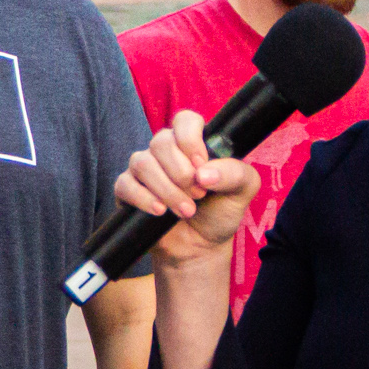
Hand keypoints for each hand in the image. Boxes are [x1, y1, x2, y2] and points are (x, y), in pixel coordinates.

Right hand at [113, 109, 259, 270]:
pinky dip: (144, 198)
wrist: (200, 248)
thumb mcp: (242, 191)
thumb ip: (235, 173)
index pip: (185, 120)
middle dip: (181, 173)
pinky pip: (125, 184)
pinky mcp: (127, 190)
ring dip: (167, 189)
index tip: (201, 165)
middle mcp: (166, 151)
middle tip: (199, 195)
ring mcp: (145, 169)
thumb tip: (204, 173)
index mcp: (193, 143)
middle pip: (161, 142)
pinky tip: (160, 211)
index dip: (190, 139)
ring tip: (186, 211)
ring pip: (142, 162)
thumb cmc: (220, 212)